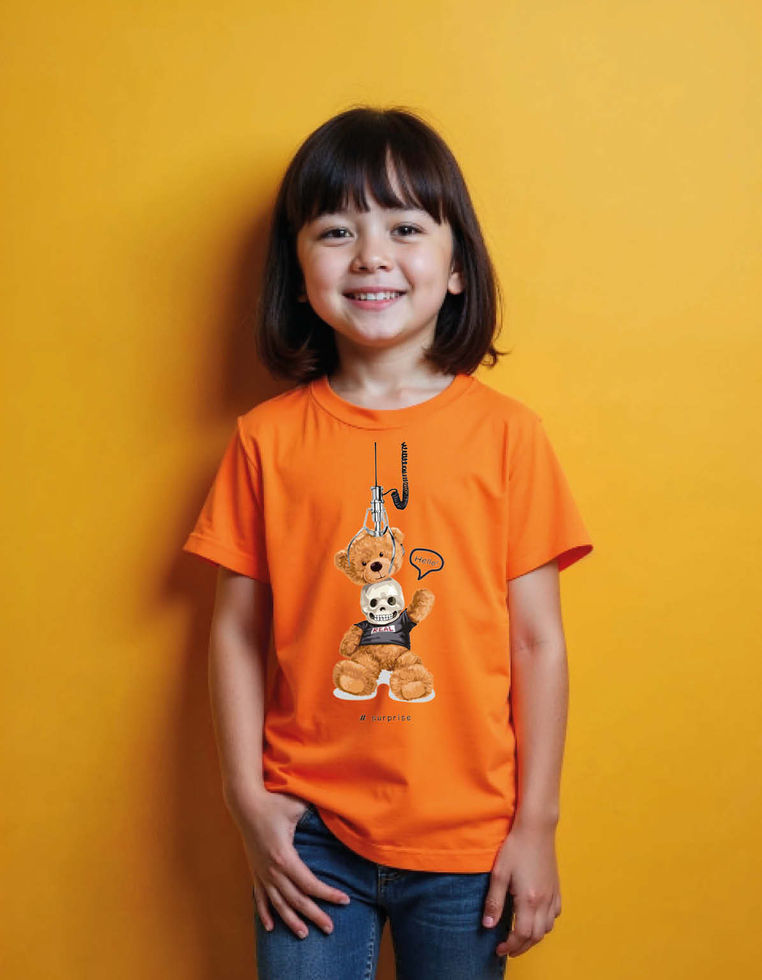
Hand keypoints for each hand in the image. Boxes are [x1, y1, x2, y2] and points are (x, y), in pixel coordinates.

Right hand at [231, 790, 351, 938]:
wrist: (244, 802)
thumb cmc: (273, 801)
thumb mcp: (298, 806)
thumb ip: (318, 812)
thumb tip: (338, 809)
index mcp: (285, 857)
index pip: (310, 884)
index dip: (328, 894)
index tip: (345, 900)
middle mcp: (272, 870)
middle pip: (296, 900)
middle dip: (314, 915)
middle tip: (330, 929)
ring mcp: (262, 872)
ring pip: (278, 903)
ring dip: (291, 920)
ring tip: (304, 934)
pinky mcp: (255, 870)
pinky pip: (260, 897)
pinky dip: (265, 913)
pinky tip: (270, 927)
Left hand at [482, 819, 561, 957]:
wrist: (536, 828)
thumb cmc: (516, 847)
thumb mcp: (499, 873)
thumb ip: (494, 901)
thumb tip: (488, 925)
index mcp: (529, 900)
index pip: (522, 934)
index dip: (510, 946)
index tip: (499, 948)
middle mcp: (544, 901)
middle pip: (536, 936)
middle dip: (522, 946)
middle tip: (507, 949)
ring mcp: (553, 894)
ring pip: (548, 927)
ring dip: (534, 937)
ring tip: (520, 936)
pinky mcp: (556, 887)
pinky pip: (555, 914)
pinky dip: (546, 923)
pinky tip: (537, 918)